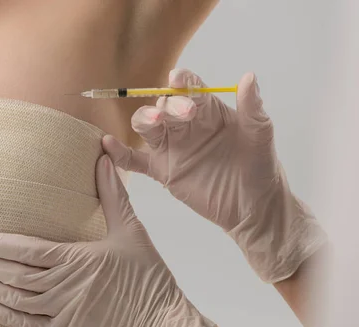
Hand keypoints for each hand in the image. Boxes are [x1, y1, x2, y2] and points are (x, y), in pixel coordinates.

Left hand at [0, 155, 222, 326]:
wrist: (162, 324)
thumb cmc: (148, 277)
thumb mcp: (131, 230)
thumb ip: (112, 194)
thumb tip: (103, 157)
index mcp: (77, 260)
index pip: (28, 251)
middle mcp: (64, 287)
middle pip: (13, 275)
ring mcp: (62, 312)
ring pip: (14, 299)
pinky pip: (26, 324)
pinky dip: (2, 315)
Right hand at [103, 69, 326, 282]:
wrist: (253, 208)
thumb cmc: (261, 168)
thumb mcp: (260, 135)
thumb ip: (252, 108)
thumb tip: (249, 77)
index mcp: (208, 111)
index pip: (189, 89)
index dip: (182, 82)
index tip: (178, 80)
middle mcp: (186, 125)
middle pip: (164, 105)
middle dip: (169, 106)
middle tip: (184, 114)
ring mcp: (172, 148)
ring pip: (147, 126)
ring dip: (145, 120)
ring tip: (153, 122)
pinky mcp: (162, 171)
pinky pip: (135, 160)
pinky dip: (120, 153)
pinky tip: (108, 145)